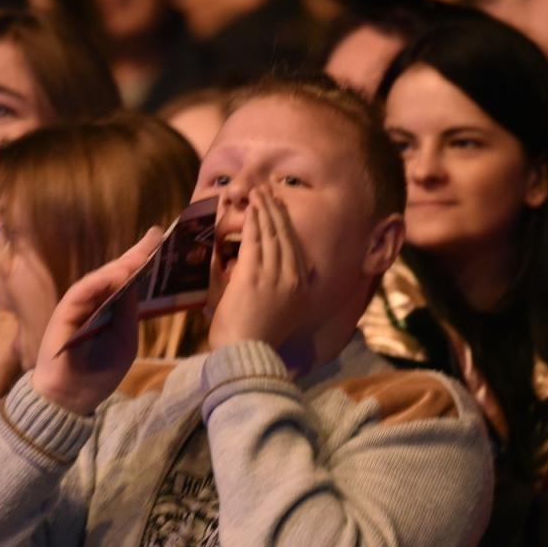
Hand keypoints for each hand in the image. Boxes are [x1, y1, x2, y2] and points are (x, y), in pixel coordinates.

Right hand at [30, 227, 162, 415]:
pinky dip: (99, 282)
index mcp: (110, 309)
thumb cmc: (98, 373)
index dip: (142, 262)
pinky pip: (83, 291)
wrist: (71, 397)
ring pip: (100, 278)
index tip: (160, 241)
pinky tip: (117, 274)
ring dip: (121, 265)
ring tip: (142, 253)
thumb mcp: (125, 341)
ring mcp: (79, 305)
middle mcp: (94, 302)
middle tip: (155, 235)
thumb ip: (129, 314)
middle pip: (116, 273)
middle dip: (135, 254)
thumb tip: (136, 284)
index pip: (127, 281)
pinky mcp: (65, 312)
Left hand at [207, 186, 309, 353]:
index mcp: (300, 288)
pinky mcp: (253, 275)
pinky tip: (250, 208)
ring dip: (264, 209)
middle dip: (276, 210)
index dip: (287, 226)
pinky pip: (254, 239)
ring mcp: (273, 275)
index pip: (295, 249)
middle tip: (269, 191)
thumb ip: (282, 295)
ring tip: (258, 192)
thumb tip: (282, 285)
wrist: (247, 354)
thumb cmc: (255, 341)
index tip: (280, 210)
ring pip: (270, 234)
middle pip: (285, 236)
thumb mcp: (279, 315)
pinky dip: (252, 221)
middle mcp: (291, 278)